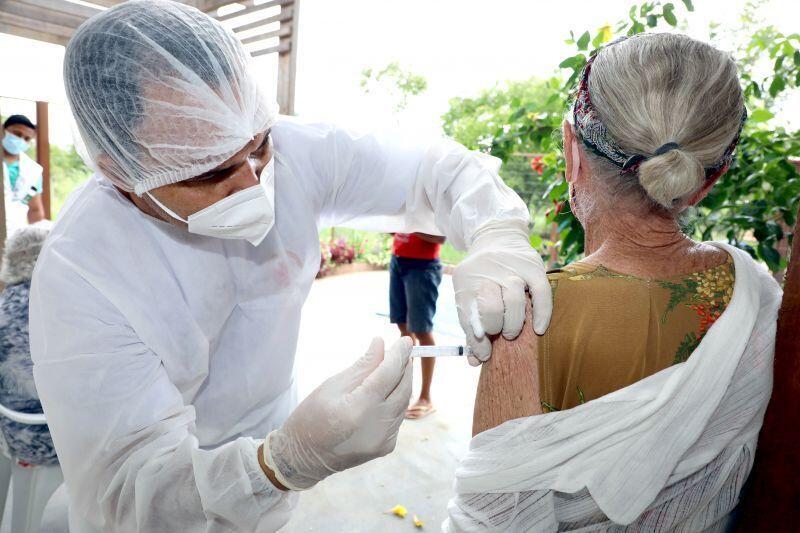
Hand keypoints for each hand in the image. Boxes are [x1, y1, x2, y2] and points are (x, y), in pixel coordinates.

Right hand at [262, 337, 412, 489]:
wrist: (303, 459)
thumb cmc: (311, 416)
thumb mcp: (332, 386)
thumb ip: (363, 366)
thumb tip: (381, 344)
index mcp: (359, 408)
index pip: (389, 374)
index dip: (399, 355)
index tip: (405, 340)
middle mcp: (377, 426)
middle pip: (403, 388)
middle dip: (405, 367)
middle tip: (404, 350)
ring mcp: (384, 440)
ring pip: (403, 403)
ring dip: (402, 383)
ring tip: (396, 367)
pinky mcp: (385, 447)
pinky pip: (397, 417)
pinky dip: (396, 401)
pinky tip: (388, 391)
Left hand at [453, 221, 551, 364]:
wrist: (497, 237)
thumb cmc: (482, 277)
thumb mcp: (469, 296)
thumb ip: (472, 328)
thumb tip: (475, 361)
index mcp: (466, 281)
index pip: (469, 316)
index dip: (477, 341)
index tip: (485, 355)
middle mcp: (487, 273)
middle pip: (491, 308)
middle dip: (494, 327)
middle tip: (498, 333)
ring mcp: (511, 268)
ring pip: (514, 301)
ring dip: (513, 323)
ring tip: (511, 332)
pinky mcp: (533, 267)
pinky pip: (542, 293)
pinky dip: (542, 314)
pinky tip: (539, 330)